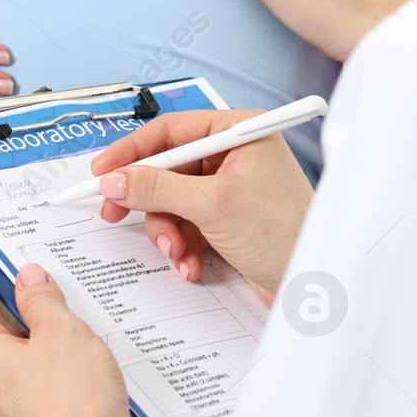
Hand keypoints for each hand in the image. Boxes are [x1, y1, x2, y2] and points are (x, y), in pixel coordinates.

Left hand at [0, 225, 131, 416]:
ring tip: (58, 295)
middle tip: (8, 253)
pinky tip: (72, 340)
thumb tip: (29, 279)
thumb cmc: (74, 399)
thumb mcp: (62, 332)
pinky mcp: (29, 415)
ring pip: (14, 343)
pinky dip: (47, 346)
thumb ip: (42, 300)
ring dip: (32, 318)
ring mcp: (5, 400)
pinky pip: (32, 366)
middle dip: (2, 286)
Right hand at [90, 110, 313, 299]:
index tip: (101, 172)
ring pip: (172, 201)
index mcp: (239, 133)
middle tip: (114, 214)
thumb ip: (158, 189)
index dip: (132, 151)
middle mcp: (235, 155)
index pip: (171, 130)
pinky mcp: (229, 220)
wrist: (314, 286)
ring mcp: (231, 189)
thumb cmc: (283, 234)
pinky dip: (183, 246)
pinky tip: (192, 265)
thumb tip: (115, 180)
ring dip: (167, 231)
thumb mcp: (212, 206)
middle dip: (149, 200)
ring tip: (176, 252)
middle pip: (167, 168)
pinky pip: (187, 224)